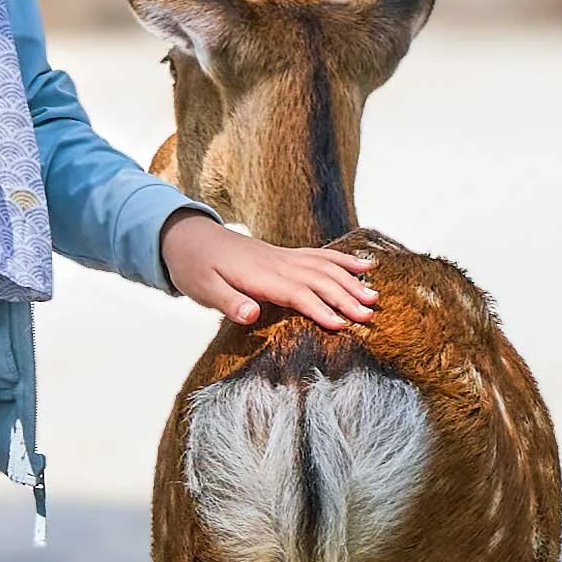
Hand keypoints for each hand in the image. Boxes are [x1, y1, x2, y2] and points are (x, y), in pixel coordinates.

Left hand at [159, 210, 378, 331]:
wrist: (187, 236)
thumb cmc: (194, 267)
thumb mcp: (202, 289)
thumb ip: (228, 302)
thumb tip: (251, 315)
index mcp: (259, 275)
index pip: (296, 293)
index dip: (320, 309)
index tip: (341, 325)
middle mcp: (277, 263)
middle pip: (318, 280)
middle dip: (345, 298)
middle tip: (369, 316)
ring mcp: (283, 256)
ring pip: (324, 267)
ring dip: (350, 281)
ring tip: (374, 297)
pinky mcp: (285, 255)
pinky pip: (319, 255)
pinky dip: (343, 260)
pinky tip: (364, 266)